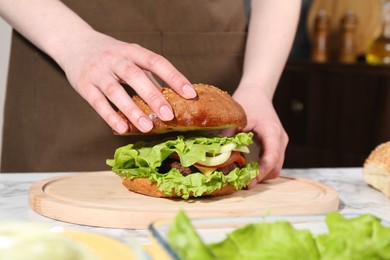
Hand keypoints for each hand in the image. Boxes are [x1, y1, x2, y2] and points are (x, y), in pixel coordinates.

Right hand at [58, 30, 195, 133]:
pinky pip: (97, 102)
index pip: (156, 61)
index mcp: (132, 51)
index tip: (190, 93)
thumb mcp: (131, 58)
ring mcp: (98, 71)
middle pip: (135, 76)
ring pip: (115, 91)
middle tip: (168, 115)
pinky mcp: (84, 85)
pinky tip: (122, 128)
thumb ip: (149, 76)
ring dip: (132, 110)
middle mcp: (115, 59)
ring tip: (147, 127)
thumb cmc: (111, 55)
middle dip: (153, 96)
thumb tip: (172, 98)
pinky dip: (110, 115)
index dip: (174, 77)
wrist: (74, 43)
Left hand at [222, 86, 287, 185]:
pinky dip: (262, 168)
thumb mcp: (236, 117)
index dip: (261, 173)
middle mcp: (280, 139)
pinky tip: (247, 168)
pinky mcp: (276, 144)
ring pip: (275, 167)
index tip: (248, 183)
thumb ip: (228, 135)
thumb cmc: (247, 101)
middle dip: (260, 177)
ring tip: (242, 177)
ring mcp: (280, 142)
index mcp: (272, 131)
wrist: (257, 92)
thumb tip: (217, 156)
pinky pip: (272, 161)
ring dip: (261, 174)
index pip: (271, 158)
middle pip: (276, 167)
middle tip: (241, 183)